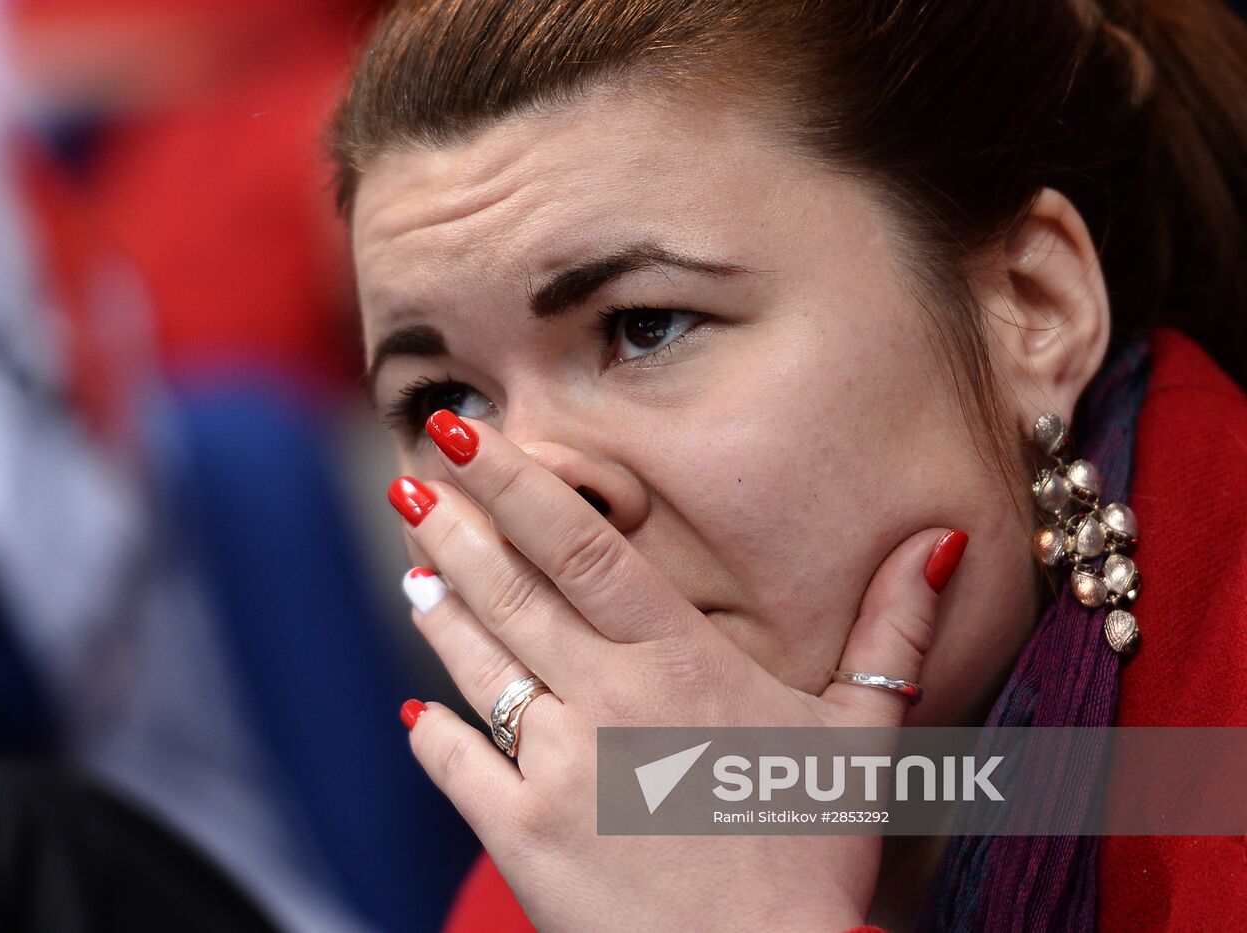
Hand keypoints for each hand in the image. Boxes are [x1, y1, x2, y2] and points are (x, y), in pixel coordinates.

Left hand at [388, 409, 966, 932]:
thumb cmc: (810, 855)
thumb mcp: (862, 737)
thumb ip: (892, 632)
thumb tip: (936, 540)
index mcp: (679, 662)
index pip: (581, 545)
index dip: (514, 481)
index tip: (460, 432)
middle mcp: (604, 700)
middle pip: (510, 591)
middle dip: (453, 527)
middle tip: (409, 480)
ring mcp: (552, 767)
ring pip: (475, 665)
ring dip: (438, 610)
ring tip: (414, 568)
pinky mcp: (518, 834)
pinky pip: (453, 762)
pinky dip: (430, 728)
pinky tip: (418, 703)